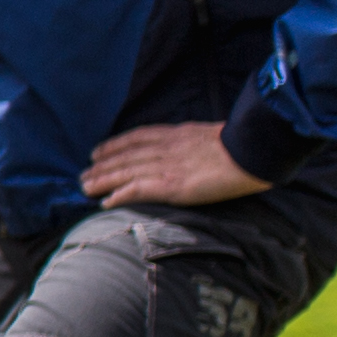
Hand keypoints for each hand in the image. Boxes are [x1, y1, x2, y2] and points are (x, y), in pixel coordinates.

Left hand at [81, 120, 263, 207]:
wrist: (253, 151)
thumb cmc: (242, 145)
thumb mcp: (209, 135)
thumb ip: (192, 142)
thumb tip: (188, 150)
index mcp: (176, 134)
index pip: (136, 138)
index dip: (114, 146)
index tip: (97, 152)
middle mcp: (165, 148)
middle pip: (124, 156)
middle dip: (101, 166)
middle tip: (83, 175)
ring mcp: (167, 167)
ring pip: (125, 172)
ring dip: (102, 181)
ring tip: (85, 188)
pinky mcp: (172, 185)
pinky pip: (138, 190)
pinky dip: (120, 195)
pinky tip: (106, 202)